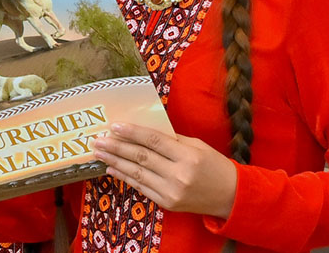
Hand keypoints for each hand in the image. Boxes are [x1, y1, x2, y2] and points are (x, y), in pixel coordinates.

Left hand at [92, 122, 236, 217]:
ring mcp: (172, 191)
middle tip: (98, 140)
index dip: (133, 133)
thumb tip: (142, 130)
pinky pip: (141, 187)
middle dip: (117, 147)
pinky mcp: (167, 203)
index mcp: (188, 156)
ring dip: (115, 161)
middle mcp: (179, 174)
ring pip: (137, 173)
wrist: (230, 196)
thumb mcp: (197, 146)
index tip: (114, 126)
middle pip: (141, 157)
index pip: (154, 141)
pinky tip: (112, 168)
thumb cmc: (214, 165)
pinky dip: (125, 177)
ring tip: (99, 152)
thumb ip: (171, 139)